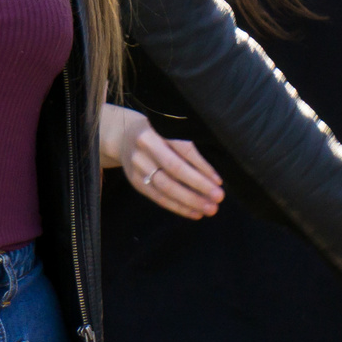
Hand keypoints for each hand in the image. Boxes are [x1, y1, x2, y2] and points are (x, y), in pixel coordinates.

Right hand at [100, 104, 223, 219]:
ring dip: (190, 200)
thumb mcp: (169, 128)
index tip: (218, 180)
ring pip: (166, 187)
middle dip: (199, 185)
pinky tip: (194, 212)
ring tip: (209, 209)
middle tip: (218, 197)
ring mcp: (138, 164)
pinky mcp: (134, 180)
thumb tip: (214, 172)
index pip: (184, 149)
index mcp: (159, 128)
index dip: (202, 166)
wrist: (122, 136)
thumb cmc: (158, 133)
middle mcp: (146, 146)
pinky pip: (158, 198)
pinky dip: (178, 207)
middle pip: (175, 169)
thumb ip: (187, 143)